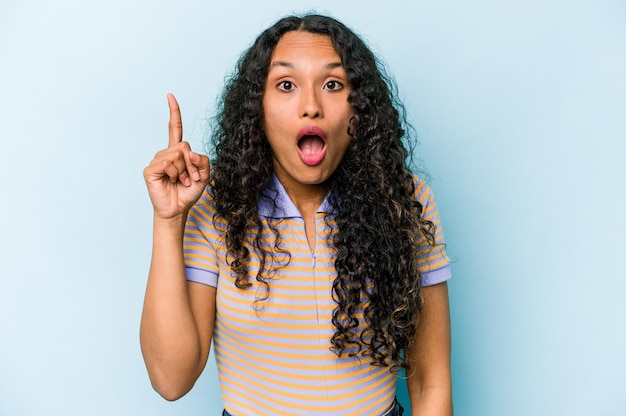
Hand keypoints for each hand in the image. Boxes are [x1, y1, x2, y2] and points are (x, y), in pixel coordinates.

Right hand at [143, 94, 209, 219]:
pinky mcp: (150, 169)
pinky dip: (174, 173)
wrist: (178, 209)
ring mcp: (157, 160)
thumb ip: (203, 161)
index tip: (170, 96)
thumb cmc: (189, 193)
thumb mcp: (204, 176)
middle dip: (191, 164)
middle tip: (189, 178)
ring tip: (181, 182)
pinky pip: (167, 163)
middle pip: (184, 146)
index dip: (174, 113)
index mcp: (177, 152)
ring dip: (184, 171)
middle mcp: (166, 153)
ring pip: (177, 155)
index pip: (175, 129)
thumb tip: (190, 152)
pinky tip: (172, 182)